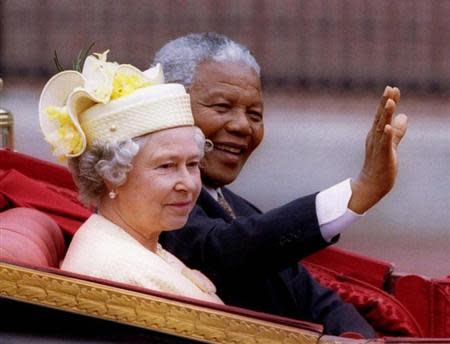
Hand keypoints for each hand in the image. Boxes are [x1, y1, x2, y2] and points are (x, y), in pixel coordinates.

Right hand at [349, 86, 407, 213]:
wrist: (371, 185)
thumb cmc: (380, 166)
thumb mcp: (391, 145)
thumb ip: (397, 131)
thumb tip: (404, 115)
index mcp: (377, 134)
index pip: (382, 115)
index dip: (387, 102)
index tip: (392, 88)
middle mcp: (375, 138)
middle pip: (380, 117)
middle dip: (385, 103)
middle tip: (390, 88)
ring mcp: (378, 147)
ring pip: (381, 128)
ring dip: (385, 115)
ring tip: (390, 102)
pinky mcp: (382, 156)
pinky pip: (384, 145)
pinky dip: (386, 135)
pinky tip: (388, 127)